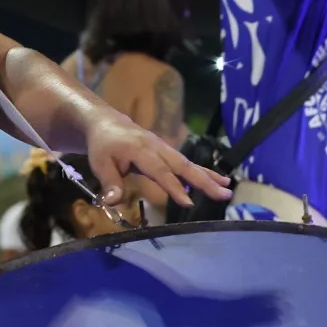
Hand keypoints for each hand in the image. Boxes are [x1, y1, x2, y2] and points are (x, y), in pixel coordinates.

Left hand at [83, 112, 230, 208]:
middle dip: (203, 180)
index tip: (188, 202)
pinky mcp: (168, 152)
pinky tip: (217, 180)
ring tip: (227, 188)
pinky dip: (203, 171)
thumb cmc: (103, 145)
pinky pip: (187, 162)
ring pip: (189, 163)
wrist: (107, 123)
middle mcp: (157, 147)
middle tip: (223, 194)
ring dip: (209, 176)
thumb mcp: (99, 163)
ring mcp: (165, 148)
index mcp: (141, 150)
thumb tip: (113, 202)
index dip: (174, 187)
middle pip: (183, 165)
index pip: (160, 171)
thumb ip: (109, 182)